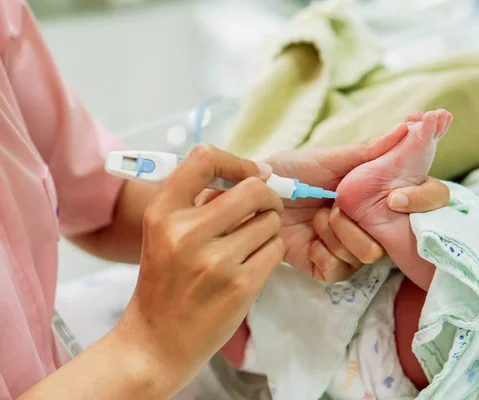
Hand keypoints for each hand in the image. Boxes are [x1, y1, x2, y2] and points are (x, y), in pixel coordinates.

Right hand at [114, 145, 283, 396]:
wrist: (156, 343)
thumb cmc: (164, 283)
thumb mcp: (164, 233)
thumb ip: (200, 201)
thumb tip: (256, 173)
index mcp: (162, 213)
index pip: (204, 158)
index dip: (237, 161)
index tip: (251, 173)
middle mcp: (186, 233)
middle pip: (253, 189)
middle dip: (268, 197)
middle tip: (266, 208)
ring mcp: (214, 261)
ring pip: (270, 221)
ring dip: (268, 229)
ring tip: (251, 244)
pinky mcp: (239, 286)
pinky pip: (275, 250)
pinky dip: (271, 253)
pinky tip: (253, 264)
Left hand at [267, 124, 449, 280]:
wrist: (255, 194)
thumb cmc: (291, 171)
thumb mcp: (329, 158)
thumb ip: (370, 150)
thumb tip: (410, 125)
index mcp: (379, 194)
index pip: (427, 200)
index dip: (421, 200)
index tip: (394, 197)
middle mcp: (372, 223)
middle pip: (399, 237)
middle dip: (362, 219)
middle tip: (336, 204)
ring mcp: (351, 248)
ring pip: (368, 253)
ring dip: (338, 232)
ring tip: (317, 216)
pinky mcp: (329, 268)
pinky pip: (341, 268)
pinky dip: (322, 250)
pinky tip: (309, 237)